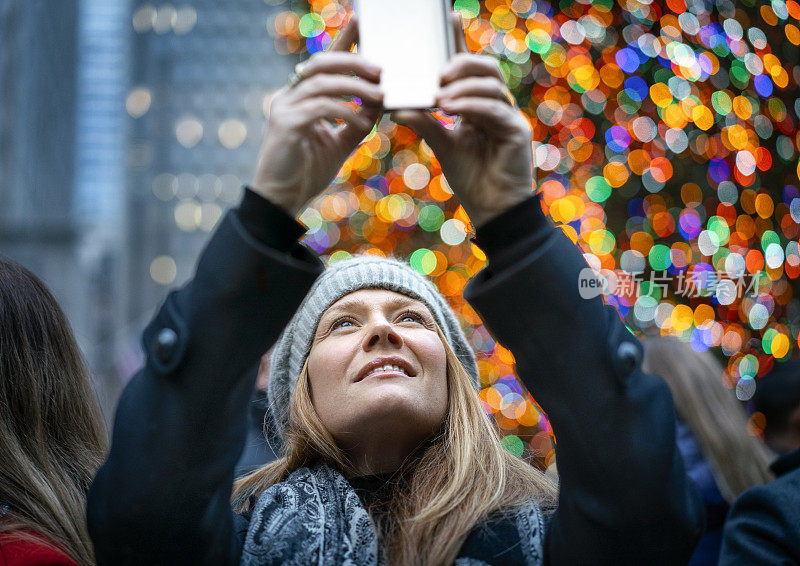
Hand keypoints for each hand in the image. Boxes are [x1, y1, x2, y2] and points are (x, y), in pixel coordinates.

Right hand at [251, 18, 383, 215]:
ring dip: (355, 86)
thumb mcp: (339, 144)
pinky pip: (320, 108)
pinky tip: (363, 120)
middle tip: (382, 70)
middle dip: (355, 61)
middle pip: (322, 63)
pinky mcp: (285, 125)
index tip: (363, 23)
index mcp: (301, 97)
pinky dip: (345, 111)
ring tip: (380, 95)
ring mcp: (284, 108)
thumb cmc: (307, 172)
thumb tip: (379, 106)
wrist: (282, 200)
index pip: (325, 62)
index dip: (344, 41)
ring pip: (322, 83)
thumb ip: (356, 124)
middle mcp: (289, 96)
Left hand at [392, 17, 532, 227]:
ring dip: (464, 85)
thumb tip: (398, 107)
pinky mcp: (517, 131)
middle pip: (484, 68)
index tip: (448, 18)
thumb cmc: (471, 177)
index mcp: (478, 104)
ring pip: (491, 85)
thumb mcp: (442, 145)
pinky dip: (472, 105)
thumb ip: (425, 124)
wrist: (492, 210)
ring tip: (440, 94)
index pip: (469, 68)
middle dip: (461, 63)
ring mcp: (509, 116)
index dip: (460, 42)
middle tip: (438, 72)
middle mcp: (496, 105)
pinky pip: (494, 108)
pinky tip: (452, 108)